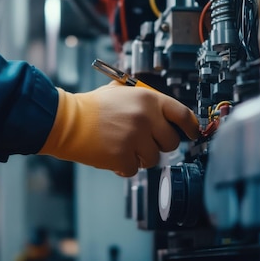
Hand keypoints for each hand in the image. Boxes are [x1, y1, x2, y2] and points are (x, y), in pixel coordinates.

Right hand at [39, 83, 198, 176]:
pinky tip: (112, 155)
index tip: (192, 133)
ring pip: (153, 159)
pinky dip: (123, 167)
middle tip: (143, 142)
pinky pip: (134, 169)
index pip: (183, 114)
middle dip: (159, 145)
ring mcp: (135, 138)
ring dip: (140, 157)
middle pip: (171, 142)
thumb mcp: (120, 90)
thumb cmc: (91, 107)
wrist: (67, 121)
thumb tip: (164, 110)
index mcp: (148, 100)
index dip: (191, 127)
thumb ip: (143, 98)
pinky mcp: (123, 156)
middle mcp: (146, 118)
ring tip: (122, 146)